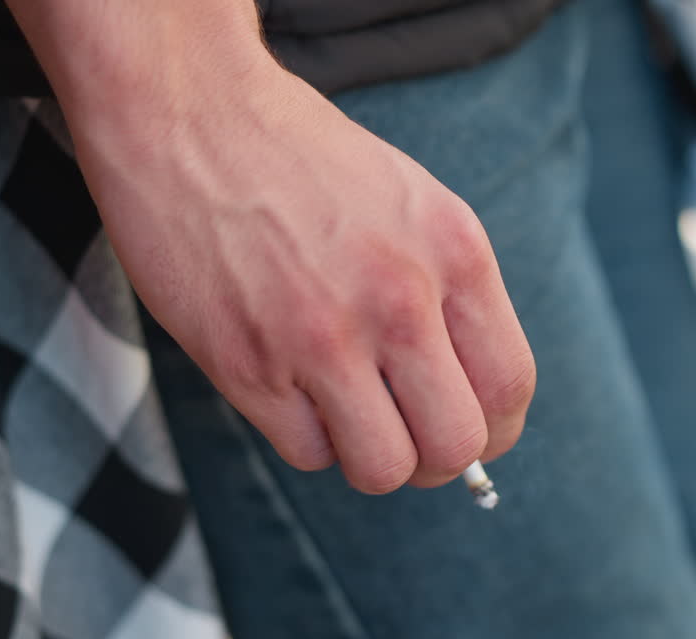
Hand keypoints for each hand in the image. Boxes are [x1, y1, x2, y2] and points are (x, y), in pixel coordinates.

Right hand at [8, 0, 535, 492]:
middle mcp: (398, 299)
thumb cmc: (297, 157)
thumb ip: (448, 292)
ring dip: (370, 457)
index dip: (494, 428)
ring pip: (384, 468)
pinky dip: (306, 437)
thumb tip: (469, 391)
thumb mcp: (410, 202)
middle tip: (406, 436)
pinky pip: (308, 454)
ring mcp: (322, 337)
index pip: (509, 385)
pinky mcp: (249, 365)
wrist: (186, 114)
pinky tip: (291, 390)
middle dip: (436, 460)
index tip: (467, 431)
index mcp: (453, 252)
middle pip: (456, 445)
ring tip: (346, 416)